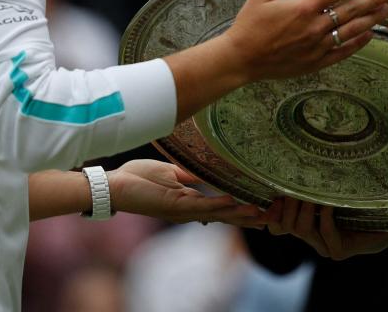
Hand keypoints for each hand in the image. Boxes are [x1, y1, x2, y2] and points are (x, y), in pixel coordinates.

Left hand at [107, 159, 263, 226]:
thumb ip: (190, 176)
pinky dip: (220, 205)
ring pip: (218, 213)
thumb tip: (210, 170)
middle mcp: (189, 210)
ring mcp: (183, 210)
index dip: (241, 209)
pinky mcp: (175, 206)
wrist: (115, 185)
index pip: (220, 207)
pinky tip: (235, 203)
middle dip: (248, 217)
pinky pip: (202, 206)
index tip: (262, 209)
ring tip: (261, 213)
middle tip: (272, 217)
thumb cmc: (137, 177)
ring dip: (240, 213)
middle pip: (225, 216)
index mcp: (189, 201)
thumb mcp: (170, 173)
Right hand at [220, 0, 387, 81]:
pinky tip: (370, 35)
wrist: (240, 60)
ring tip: (387, 10)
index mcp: (302, 8)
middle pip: (352, 10)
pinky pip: (343, 51)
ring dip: (372, 19)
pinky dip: (358, 43)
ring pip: (352, 30)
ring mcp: (317, 46)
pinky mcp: (315, 62)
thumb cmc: (249, 25)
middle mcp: (314, 27)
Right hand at [264, 198, 387, 260]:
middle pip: (286, 226)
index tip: (274, 194)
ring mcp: (324, 248)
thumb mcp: (330, 191)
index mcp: (305, 226)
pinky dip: (325, 215)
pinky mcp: (339, 252)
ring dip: (305, 207)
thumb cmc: (357, 201)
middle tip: (296, 186)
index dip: (269, 214)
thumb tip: (288, 164)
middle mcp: (312, 239)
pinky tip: (329, 203)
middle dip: (289, 204)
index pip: (276, 226)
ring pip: (302, 229)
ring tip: (311, 191)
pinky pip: (325, 232)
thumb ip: (311, 186)